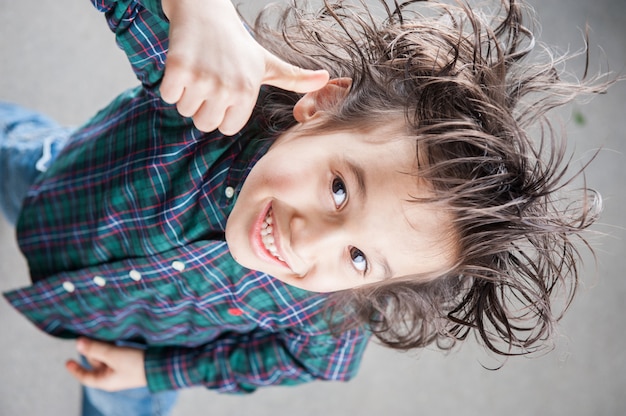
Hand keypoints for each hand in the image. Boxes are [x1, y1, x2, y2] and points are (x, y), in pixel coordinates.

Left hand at [65, 337, 146, 391]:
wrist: (161, 366)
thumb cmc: (137, 365)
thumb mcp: (113, 355)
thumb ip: (95, 349)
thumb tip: (78, 343)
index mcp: (105, 380)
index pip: (85, 377)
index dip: (75, 369)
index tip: (67, 361)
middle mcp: (111, 376)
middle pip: (95, 363)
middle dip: (92, 350)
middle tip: (89, 335)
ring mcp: (121, 370)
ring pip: (106, 357)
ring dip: (102, 347)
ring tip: (102, 335)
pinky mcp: (129, 363)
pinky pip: (115, 355)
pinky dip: (112, 347)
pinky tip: (114, 338)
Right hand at [160, 0, 328, 134]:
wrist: (206, 11)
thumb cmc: (238, 44)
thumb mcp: (268, 62)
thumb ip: (295, 78)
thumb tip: (326, 80)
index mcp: (247, 92)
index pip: (225, 128)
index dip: (222, 113)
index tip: (224, 93)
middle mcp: (226, 87)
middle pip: (204, 124)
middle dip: (203, 107)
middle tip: (209, 82)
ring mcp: (201, 78)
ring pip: (185, 111)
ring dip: (187, 95)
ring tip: (198, 71)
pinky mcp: (177, 68)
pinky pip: (168, 96)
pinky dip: (170, 85)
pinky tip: (184, 67)